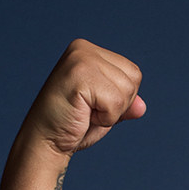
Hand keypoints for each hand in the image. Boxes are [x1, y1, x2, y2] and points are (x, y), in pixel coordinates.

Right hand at [21, 38, 145, 157]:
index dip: (121, 99)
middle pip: (133, 80)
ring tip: (86, 112)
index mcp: (89, 51)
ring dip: (111, 112)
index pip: (132, 73)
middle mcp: (84, 48)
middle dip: (118, 105)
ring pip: (126, 91)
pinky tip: (83, 115)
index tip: (94, 105)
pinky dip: (105, 118)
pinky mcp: (80, 74)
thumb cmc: (72, 126)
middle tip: (89, 110)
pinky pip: (115, 102)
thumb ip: (123, 104)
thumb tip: (142, 106)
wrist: (46, 141)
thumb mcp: (104, 112)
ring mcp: (81, 58)